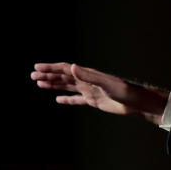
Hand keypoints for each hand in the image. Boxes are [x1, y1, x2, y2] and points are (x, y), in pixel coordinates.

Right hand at [31, 62, 168, 124]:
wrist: (137, 103)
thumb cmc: (124, 91)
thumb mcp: (105, 83)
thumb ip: (88, 76)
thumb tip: (71, 66)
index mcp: (88, 74)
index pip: (65, 69)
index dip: (50, 68)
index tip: (36, 68)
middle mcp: (87, 81)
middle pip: (63, 77)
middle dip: (48, 76)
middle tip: (33, 77)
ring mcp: (90, 90)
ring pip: (67, 87)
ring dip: (54, 85)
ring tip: (40, 84)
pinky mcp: (94, 101)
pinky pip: (77, 100)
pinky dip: (67, 99)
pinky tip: (58, 100)